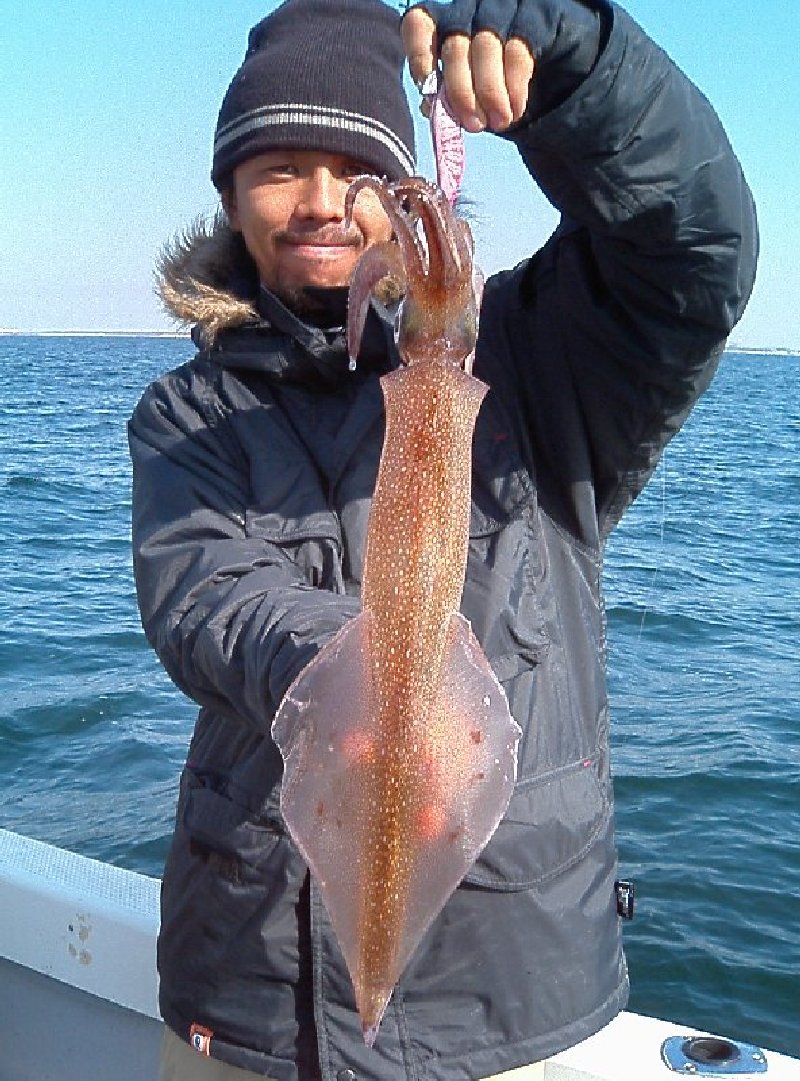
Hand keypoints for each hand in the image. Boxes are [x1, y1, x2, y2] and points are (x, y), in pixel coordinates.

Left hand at [402, 1, 603, 132]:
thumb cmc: (498, 80)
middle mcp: (470, 7)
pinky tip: (516, 109)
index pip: (419, 24)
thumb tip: (431, 110)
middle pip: (455, 45)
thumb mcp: (469, 90)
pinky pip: (518, 54)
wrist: (553, 69)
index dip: (419, 57)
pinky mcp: (534, 17)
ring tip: (498, 121)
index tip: (429, 88)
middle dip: (461, 92)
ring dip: (490, 93)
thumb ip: (447, 98)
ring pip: (486, 47)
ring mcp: (502, 8)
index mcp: (444, 22)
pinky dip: (514, 89)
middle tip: (474, 125)